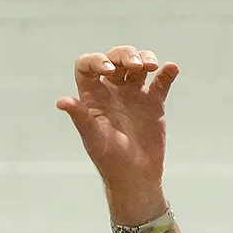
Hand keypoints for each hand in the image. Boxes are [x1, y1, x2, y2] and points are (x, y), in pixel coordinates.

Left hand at [57, 46, 177, 212]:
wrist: (135, 177)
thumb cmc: (109, 160)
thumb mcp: (93, 138)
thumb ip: (80, 117)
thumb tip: (61, 101)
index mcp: (92, 97)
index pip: (87, 66)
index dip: (96, 60)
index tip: (108, 69)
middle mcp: (112, 91)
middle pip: (115, 58)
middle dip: (125, 55)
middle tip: (135, 67)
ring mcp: (133, 95)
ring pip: (138, 65)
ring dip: (145, 58)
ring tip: (152, 67)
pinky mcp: (153, 103)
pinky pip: (161, 82)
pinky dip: (167, 73)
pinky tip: (171, 69)